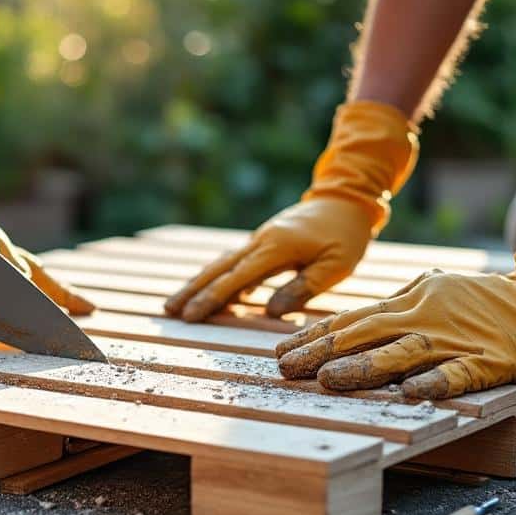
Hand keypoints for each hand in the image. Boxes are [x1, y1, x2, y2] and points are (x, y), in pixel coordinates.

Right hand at [165, 101, 417, 321]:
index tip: (190, 316)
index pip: (237, 278)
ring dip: (198, 283)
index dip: (212, 299)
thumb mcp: (336, 266)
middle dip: (192, 291)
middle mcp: (261, 241)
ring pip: (222, 263)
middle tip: (168, 310)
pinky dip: (218, 276)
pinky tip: (212, 292)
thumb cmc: (346, 236)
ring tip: (177, 302)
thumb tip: (269, 312)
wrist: (347, 198)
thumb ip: (302, 288)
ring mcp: (260, 239)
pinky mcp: (264, 240)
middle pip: (219, 269)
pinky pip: (235, 261)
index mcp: (276, 248)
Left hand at [275, 175, 515, 398]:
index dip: (313, 337)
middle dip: (321, 354)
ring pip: (400, 353)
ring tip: (327, 381)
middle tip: (285, 371)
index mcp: (410, 301)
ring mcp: (455, 339)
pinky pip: (457, 374)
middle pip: (364, 335)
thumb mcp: (433, 290)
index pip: (351, 320)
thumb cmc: (487, 299)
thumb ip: (395, 306)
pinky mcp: (487, 360)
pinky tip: (409, 395)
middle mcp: (424, 317)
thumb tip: (351, 325)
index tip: (279, 353)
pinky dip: (433, 384)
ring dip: (363, 368)